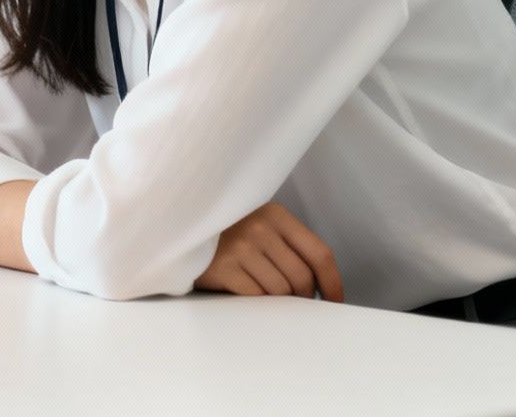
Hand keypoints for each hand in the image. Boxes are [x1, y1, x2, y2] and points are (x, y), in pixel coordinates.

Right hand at [194, 202, 343, 301]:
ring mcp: (240, 247)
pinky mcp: (223, 267)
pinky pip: (256, 297)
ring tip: (264, 291)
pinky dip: (257, 300)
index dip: (333, 282)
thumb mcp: (260, 224)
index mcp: (276, 214)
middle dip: (304, 297)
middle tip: (295, 301)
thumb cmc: (227, 232)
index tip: (335, 301)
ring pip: (280, 291)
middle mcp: (260, 228)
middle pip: (302, 278)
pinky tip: (246, 289)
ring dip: (278, 300)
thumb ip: (289, 245)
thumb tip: (320, 285)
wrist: (180, 227)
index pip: (319, 253)